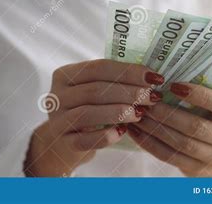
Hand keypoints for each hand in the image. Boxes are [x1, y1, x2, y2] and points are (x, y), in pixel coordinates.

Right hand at [24, 59, 163, 176]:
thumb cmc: (86, 111)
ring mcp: (57, 120)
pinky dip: (105, 136)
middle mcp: (56, 95)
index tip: (154, 77)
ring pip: (87, 113)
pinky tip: (122, 133)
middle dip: (128, 92)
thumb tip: (151, 76)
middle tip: (152, 97)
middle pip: (94, 90)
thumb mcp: (93, 92)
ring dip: (117, 112)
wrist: (62, 143)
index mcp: (65, 75)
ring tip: (140, 113)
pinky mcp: (62, 143)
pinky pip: (84, 140)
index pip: (98, 68)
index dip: (128, 71)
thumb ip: (113, 82)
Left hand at [128, 83, 211, 176]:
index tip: (172, 85)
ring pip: (180, 143)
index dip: (197, 94)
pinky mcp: (196, 170)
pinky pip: (168, 156)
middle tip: (145, 101)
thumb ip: (196, 90)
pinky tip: (134, 131)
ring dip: (154, 128)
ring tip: (136, 114)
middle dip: (166, 113)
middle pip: (194, 126)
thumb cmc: (208, 115)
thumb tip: (163, 72)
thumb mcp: (211, 102)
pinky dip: (148, 143)